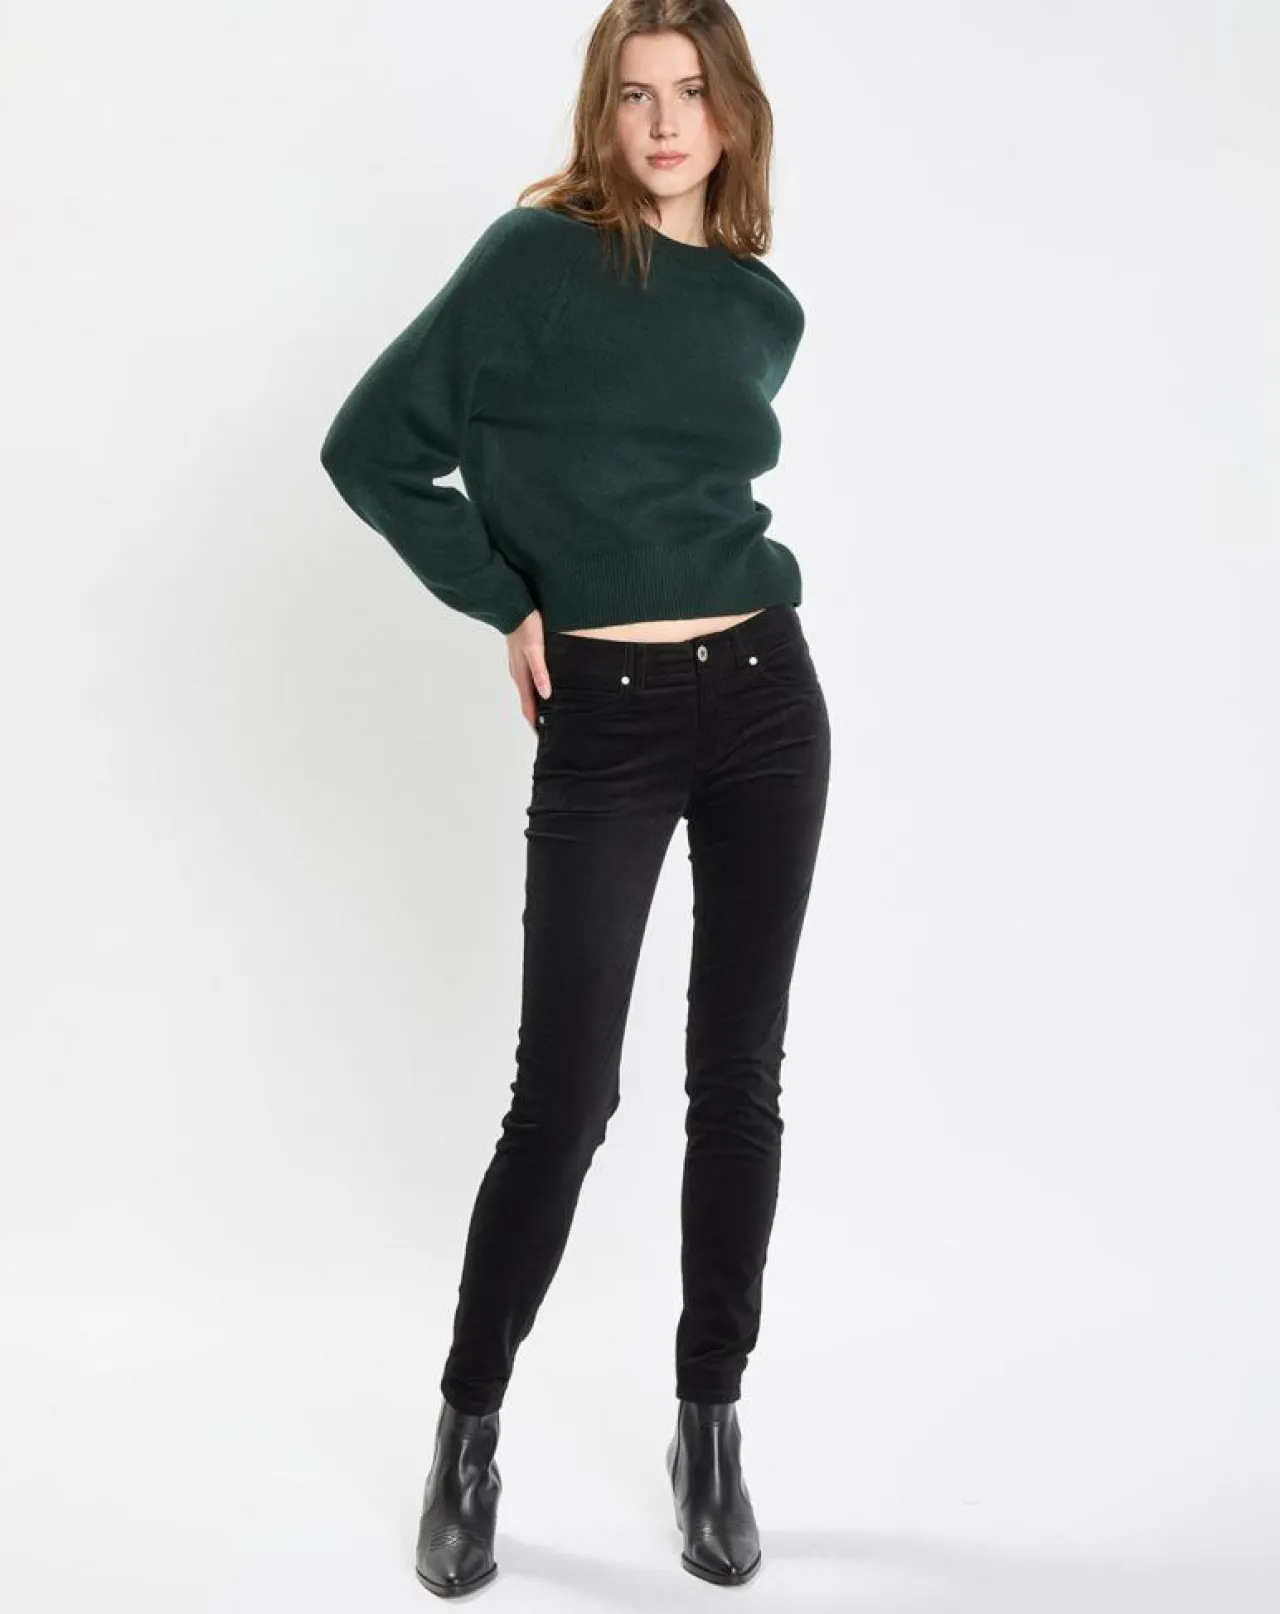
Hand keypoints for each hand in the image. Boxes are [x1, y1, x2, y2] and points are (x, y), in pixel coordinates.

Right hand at [507, 610, 551, 732]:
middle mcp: (519, 675)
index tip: (543, 738)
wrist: (512, 607)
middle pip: (529, 703)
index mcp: (521, 677)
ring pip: (530, 693)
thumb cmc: (525, 626)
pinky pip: (531, 681)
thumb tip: (546, 695)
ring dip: (539, 704)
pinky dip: (539, 691)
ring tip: (553, 713)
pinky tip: (548, 689)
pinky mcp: (523, 659)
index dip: (535, 724)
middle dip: (538, 718)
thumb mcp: (535, 650)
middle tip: (552, 730)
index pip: (528, 708)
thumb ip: (540, 672)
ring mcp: (519, 667)